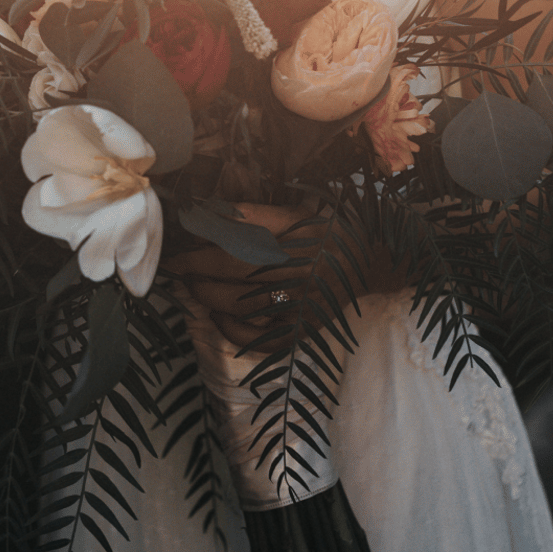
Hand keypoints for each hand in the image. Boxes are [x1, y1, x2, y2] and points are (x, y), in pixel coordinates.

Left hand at [167, 200, 406, 352]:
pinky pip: (257, 338)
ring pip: (240, 306)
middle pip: (233, 274)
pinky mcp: (302, 332)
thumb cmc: (329, 234)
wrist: (374, 266)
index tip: (178, 247)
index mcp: (297, 241)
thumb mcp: (296, 214)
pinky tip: (218, 315)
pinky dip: (230, 329)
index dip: (200, 248)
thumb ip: (253, 214)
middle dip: (196, 271)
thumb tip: (207, 214)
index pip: (235, 244)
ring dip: (207, 297)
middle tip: (179, 266)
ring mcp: (301, 307)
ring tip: (194, 285)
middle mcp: (300, 274)